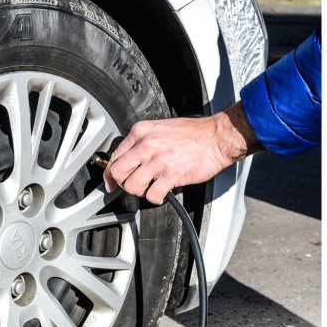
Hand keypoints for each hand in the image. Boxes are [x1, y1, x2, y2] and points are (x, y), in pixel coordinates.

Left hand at [103, 102, 262, 204]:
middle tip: (130, 187)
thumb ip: (143, 142)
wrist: (215, 138)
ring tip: (148, 189)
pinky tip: (161, 194)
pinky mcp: (171, 175)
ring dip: (138, 192)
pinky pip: (152, 195)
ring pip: (132, 186)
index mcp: (142, 132)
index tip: (110, 181)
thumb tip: (129, 158)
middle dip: (121, 184)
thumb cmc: (193, 133)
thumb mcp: (161, 128)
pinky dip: (155, 199)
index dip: (110, 173)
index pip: (115, 155)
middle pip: (118, 172)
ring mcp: (158, 161)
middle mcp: (147, 145)